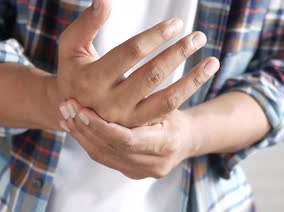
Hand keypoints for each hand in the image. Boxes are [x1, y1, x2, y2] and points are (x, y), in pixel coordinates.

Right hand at [54, 0, 219, 126]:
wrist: (70, 111)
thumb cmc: (74, 70)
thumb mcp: (71, 45)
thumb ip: (87, 23)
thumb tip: (105, 0)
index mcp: (91, 79)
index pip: (131, 52)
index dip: (156, 36)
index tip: (176, 23)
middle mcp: (108, 103)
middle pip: (152, 75)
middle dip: (178, 53)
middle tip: (199, 36)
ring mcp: (125, 119)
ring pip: (166, 99)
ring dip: (193, 80)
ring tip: (213, 61)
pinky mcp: (138, 127)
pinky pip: (166, 110)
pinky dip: (186, 92)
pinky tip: (200, 76)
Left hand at [58, 99, 195, 179]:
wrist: (188, 139)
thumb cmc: (177, 112)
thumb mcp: (168, 101)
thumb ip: (146, 99)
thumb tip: (120, 80)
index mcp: (167, 143)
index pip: (127, 139)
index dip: (102, 125)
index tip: (82, 109)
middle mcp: (155, 163)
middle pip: (110, 149)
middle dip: (85, 127)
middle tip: (66, 106)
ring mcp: (143, 172)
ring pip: (102, 155)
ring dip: (81, 134)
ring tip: (65, 114)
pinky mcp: (133, 173)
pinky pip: (103, 158)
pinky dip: (87, 141)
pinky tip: (72, 126)